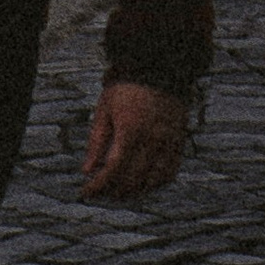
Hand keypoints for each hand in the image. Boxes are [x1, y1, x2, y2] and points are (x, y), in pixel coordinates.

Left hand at [79, 80, 188, 200]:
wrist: (158, 71)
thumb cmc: (125, 89)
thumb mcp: (104, 111)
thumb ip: (96, 143)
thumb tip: (87, 171)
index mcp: (130, 131)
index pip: (113, 169)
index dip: (99, 185)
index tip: (86, 192)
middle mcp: (152, 140)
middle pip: (133, 179)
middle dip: (113, 191)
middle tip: (100, 193)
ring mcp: (168, 143)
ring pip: (153, 181)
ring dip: (134, 192)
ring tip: (118, 193)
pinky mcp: (178, 144)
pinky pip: (169, 173)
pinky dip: (154, 184)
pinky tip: (141, 185)